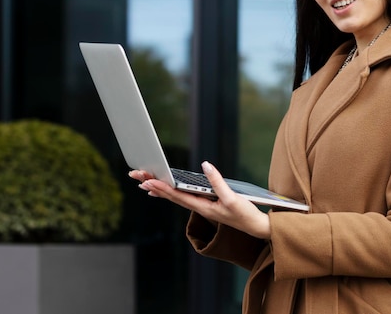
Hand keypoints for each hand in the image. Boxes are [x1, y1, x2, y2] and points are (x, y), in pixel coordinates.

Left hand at [129, 162, 270, 239]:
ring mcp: (201, 206)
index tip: (147, 181)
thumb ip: (217, 182)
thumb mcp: (232, 197)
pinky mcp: (205, 204)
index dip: (162, 187)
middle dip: (153, 185)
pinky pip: (182, 197)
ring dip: (159, 188)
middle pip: (171, 195)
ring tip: (144, 182)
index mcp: (202, 206)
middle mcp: (198, 207)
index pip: (177, 196)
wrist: (253, 226)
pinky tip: (163, 190)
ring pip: (175, 196)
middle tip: (136, 176)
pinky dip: (170, 191)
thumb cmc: (243, 213)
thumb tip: (205, 165)